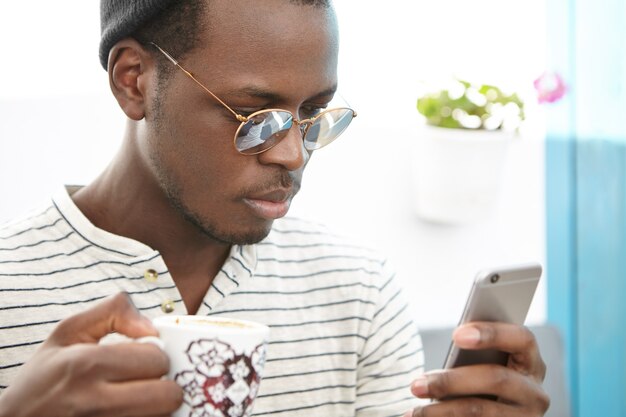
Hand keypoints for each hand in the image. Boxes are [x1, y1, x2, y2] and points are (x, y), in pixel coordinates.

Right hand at [0, 292, 182, 416]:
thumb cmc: (44, 377)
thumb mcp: (68, 332)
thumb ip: (113, 313)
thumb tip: (151, 327)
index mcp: (86, 365)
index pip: (156, 358)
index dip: (154, 355)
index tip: (141, 358)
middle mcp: (93, 402)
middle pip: (167, 394)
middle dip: (162, 383)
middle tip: (145, 381)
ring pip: (162, 416)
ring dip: (157, 406)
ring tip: (136, 397)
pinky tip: (130, 411)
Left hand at [405, 322, 549, 416]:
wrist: (497, 416)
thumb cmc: (482, 381)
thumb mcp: (485, 364)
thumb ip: (476, 350)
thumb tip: (457, 338)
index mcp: (530, 361)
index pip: (521, 338)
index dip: (492, 334)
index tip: (456, 336)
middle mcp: (535, 392)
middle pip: (495, 379)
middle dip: (451, 381)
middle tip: (416, 385)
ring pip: (480, 410)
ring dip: (441, 411)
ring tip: (413, 411)